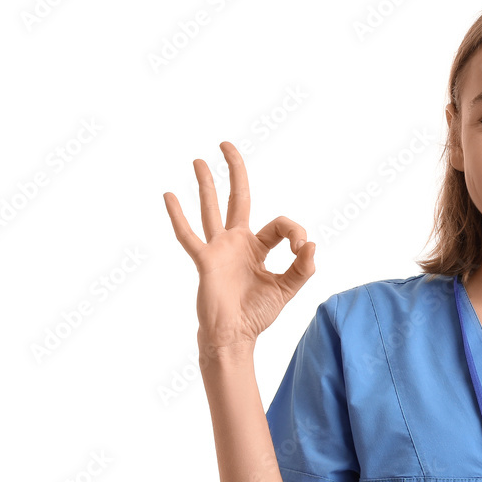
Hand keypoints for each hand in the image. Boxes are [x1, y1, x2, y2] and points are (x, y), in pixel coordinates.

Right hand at [162, 141, 315, 354]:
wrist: (234, 335)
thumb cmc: (257, 314)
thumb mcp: (287, 289)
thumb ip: (302, 268)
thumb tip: (311, 245)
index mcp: (258, 247)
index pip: (279, 225)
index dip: (295, 232)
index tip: (301, 249)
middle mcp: (237, 243)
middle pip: (237, 198)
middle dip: (234, 171)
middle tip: (226, 145)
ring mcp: (219, 249)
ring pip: (211, 209)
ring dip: (206, 184)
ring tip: (198, 160)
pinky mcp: (205, 260)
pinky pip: (189, 235)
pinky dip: (178, 216)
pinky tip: (169, 196)